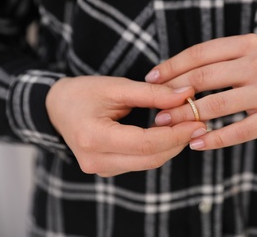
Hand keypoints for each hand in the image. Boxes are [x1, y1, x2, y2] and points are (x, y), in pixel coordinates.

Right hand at [46, 76, 205, 176]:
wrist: (57, 108)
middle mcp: (96, 160)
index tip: (198, 122)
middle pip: (150, 158)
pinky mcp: (108, 168)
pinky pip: (141, 162)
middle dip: (178, 142)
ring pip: (148, 163)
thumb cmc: (83, 93)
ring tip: (189, 127)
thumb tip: (186, 94)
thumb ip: (151, 93)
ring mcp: (101, 168)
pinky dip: (159, 149)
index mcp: (94, 137)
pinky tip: (171, 134)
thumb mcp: (116, 87)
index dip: (175, 134)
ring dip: (171, 146)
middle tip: (200, 124)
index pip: (145, 143)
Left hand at [145, 34, 256, 149]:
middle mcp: (256, 64)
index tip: (152, 79)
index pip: (200, 54)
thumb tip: (179, 77)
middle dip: (174, 95)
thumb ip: (223, 61)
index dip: (172, 66)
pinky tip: (197, 144)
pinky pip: (238, 131)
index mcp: (246, 45)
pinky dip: (215, 139)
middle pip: (203, 78)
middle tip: (155, 108)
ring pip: (217, 105)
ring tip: (167, 126)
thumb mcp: (253, 55)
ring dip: (187, 117)